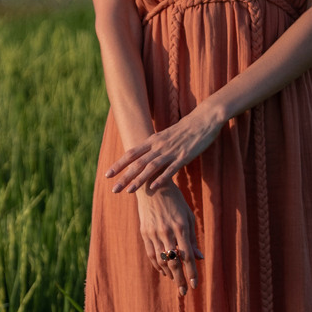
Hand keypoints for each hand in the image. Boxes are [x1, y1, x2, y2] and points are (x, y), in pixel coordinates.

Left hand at [106, 102, 227, 195]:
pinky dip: (161, 178)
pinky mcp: (184, 156)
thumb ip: (154, 146)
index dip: (118, 164)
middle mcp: (159, 145)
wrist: (204, 119)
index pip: (131, 153)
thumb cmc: (185, 129)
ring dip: (139, 180)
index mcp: (153, 140)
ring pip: (151, 167)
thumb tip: (143, 156)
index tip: (107, 175)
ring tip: (129, 191)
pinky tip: (153, 188)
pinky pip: (171, 169)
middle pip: (137, 163)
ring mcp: (171, 151)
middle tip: (113, 189)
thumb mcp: (165, 136)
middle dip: (124, 177)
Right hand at [135, 183, 201, 291]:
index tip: (195, 285)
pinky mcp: (144, 232)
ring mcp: (153, 233)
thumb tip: (200, 258)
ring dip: (169, 274)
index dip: (191, 272)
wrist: (153, 186)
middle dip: (180, 279)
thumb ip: (193, 238)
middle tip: (184, 292)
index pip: (187, 255)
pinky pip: (151, 254)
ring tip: (176, 281)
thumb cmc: (175, 201)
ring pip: (161, 260)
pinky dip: (157, 265)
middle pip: (173, 262)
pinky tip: (164, 271)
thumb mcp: (188, 216)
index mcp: (180, 226)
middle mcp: (166, 231)